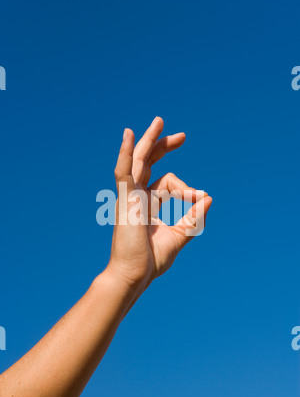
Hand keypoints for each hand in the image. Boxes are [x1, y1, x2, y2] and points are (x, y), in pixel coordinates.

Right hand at [108, 117, 212, 291]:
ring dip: (148, 141)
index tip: (199, 197)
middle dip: (164, 148)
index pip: (168, 184)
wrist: (134, 275)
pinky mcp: (125, 199)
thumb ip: (193, 218)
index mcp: (148, 205)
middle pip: (149, 164)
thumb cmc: (151, 261)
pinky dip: (127, 152)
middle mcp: (137, 197)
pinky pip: (125, 170)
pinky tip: (130, 134)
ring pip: (138, 161)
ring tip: (159, 121)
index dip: (187, 188)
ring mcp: (129, 197)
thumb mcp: (179, 236)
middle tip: (182, 136)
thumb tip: (209, 198)